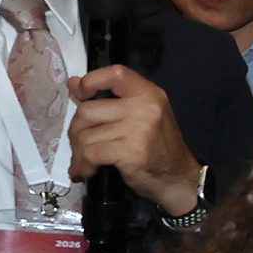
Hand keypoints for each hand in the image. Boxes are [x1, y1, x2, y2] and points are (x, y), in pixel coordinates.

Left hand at [66, 66, 201, 216]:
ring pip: (85, 135)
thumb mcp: (140, 116)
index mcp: (149, 93)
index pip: (114, 74)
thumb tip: (73, 83)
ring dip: (78, 153)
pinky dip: (84, 165)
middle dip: (77, 131)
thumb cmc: (158, 148)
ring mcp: (139, 130)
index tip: (81, 95)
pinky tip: (88, 171)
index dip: (90, 81)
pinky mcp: (131, 152)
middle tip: (81, 145)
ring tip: (84, 162)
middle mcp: (145, 107)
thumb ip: (109, 100)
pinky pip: (91, 153)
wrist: (178, 179)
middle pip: (88, 110)